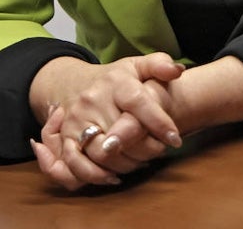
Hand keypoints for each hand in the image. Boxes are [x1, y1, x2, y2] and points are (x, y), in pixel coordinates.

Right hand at [28, 53, 184, 189]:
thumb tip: (177, 70)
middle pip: (122, 135)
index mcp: (115, 82)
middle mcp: (92, 100)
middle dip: (147, 149)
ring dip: (126, 164)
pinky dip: (94, 175)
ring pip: (101, 153)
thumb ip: (159, 65)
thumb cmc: (115, 81)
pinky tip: (114, 176)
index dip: (158, 122)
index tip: (175, 139)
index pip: (137, 102)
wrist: (76, 83)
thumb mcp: (137, 67)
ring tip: (141, 162)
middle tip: (160, 151)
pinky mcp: (65, 137)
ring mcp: (76, 119)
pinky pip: (74, 163)